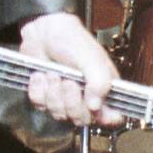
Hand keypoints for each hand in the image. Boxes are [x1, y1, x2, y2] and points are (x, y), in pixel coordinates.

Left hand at [19, 10, 123, 127]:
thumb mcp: (92, 59)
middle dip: (71, 101)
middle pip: (82, 119)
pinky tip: (42, 75)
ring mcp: (64, 99)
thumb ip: (99, 82)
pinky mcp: (45, 97)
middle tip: (68, 80)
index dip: (106, 118)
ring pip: (59, 114)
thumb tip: (95, 106)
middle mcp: (86, 97)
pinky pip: (40, 106)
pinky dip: (38, 89)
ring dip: (53, 92)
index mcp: (103, 88)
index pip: (113, 116)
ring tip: (54, 72)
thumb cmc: (71, 41)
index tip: (95, 108)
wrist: (43, 33)